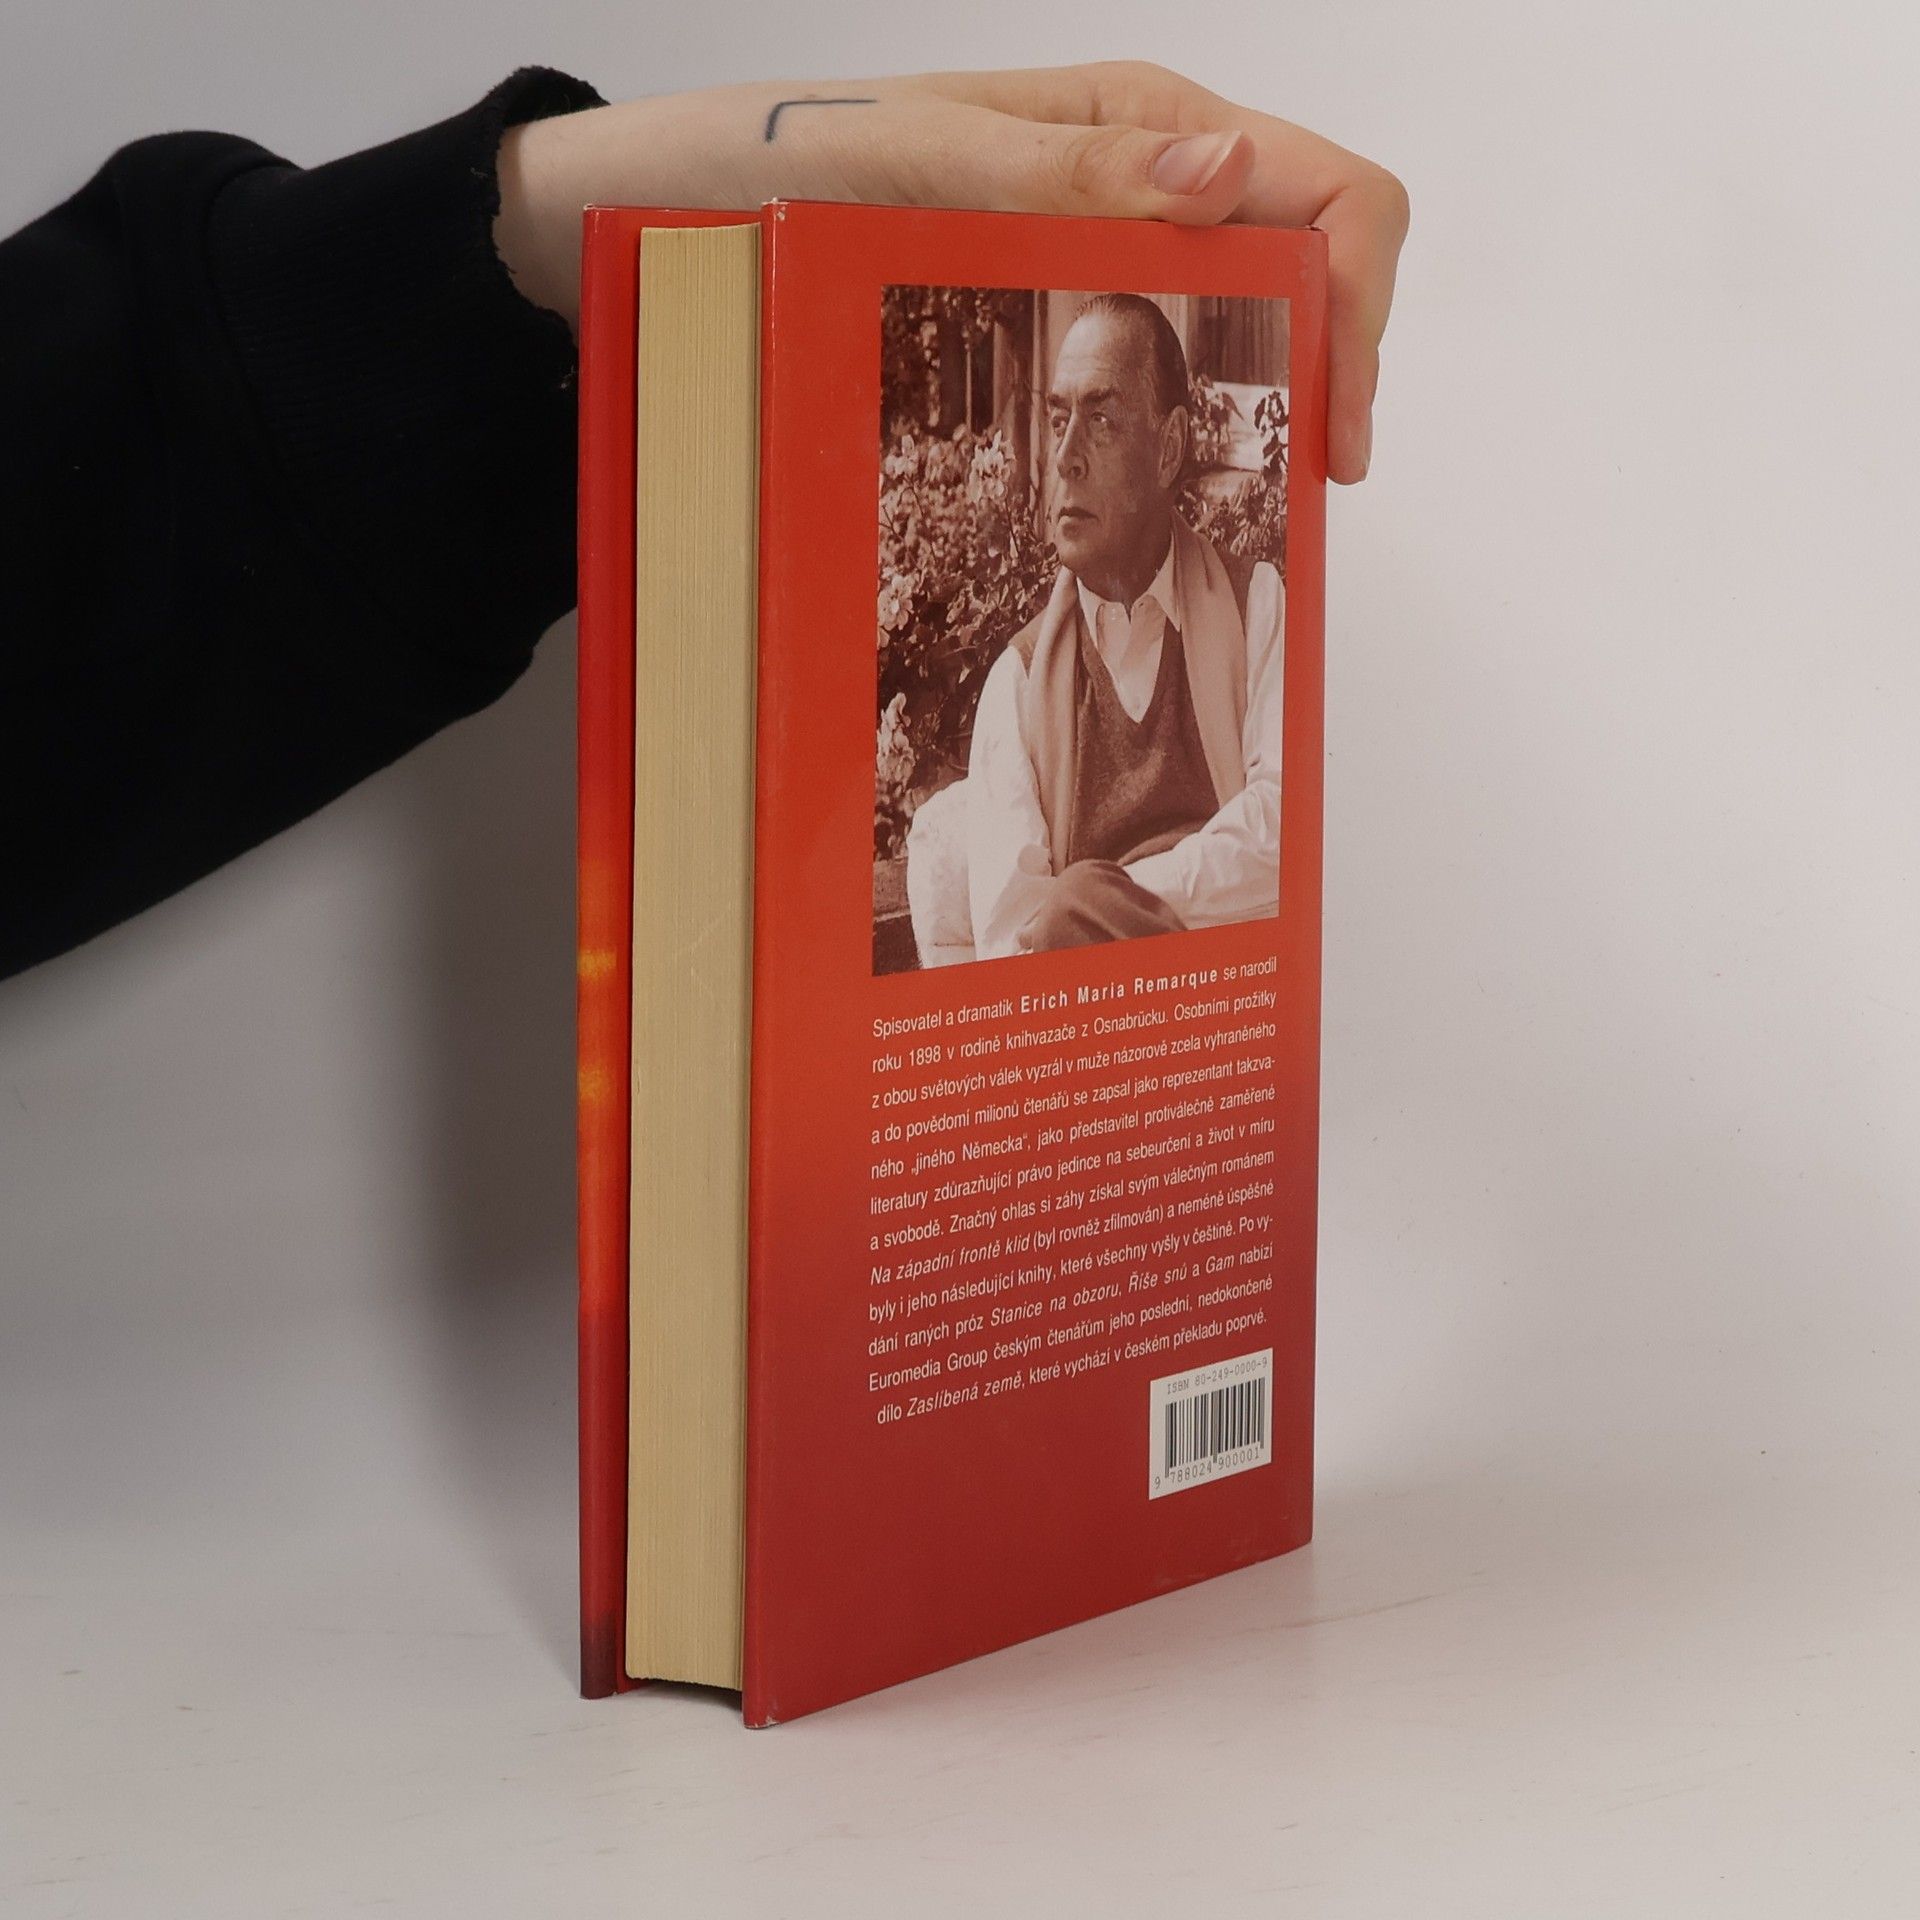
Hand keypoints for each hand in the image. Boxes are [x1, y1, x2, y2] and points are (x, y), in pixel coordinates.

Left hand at [494, 63, 1406, 482]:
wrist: (673, 208)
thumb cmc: (785, 164)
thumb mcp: (932, 161)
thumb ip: (1076, 171)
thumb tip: (1222, 183)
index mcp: (1141, 117)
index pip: (1321, 188)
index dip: (1359, 298)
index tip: (1332, 420)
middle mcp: (1142, 172)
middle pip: (1308, 250)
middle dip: (1333, 351)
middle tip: (1308, 475)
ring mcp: (1104, 238)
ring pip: (1248, 304)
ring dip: (1274, 383)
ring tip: (1259, 480)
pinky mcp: (1055, 293)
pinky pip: (1165, 339)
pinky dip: (1200, 398)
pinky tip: (1182, 454)